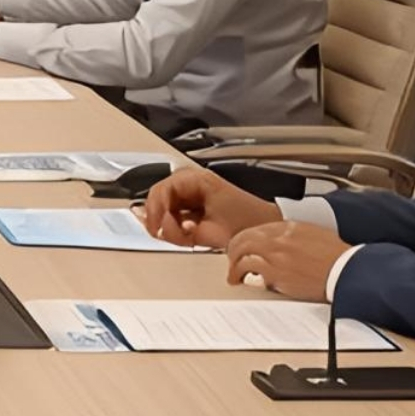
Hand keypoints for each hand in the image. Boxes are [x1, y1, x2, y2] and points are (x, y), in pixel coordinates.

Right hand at [138, 166, 279, 247]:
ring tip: (189, 236)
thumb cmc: (247, 223)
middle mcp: (190, 182)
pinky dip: (178, 230)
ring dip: (171, 228)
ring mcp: (191, 192)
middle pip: (157, 201)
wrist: (266, 228)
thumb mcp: (206, 229)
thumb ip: (173, 228)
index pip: (159, 191)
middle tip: (175, 236)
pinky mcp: (194, 205)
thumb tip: (148, 222)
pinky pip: (173, 217)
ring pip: (163, 210)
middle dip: (164, 222)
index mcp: (194, 178)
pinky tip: (192, 234)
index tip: (159, 231)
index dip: (156, 213)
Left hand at [222, 220, 346, 302]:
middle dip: (235, 248)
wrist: (345, 270)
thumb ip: (296, 236)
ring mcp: (276, 253)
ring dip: (234, 260)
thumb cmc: (337, 258)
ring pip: (241, 249)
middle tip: (233, 258)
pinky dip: (239, 271)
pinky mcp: (275, 271)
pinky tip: (239, 279)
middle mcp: (280, 237)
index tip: (245, 248)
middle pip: (245, 236)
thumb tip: (285, 244)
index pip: (258, 228)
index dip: (248, 239)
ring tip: (234, 271)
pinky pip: (248, 266)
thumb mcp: (316, 236)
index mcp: (290, 227)